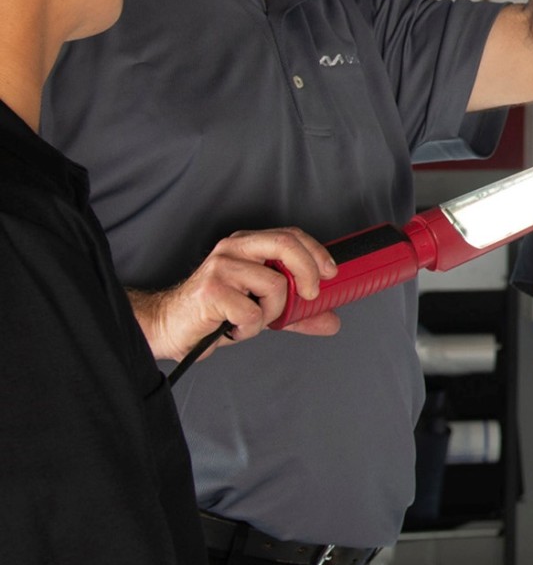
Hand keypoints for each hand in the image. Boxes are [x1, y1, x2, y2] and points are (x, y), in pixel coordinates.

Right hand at [132, 226, 340, 361]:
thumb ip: (296, 312)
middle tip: (310, 295)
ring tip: (250, 320)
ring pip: (274, 286)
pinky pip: (252, 313)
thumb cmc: (215, 313)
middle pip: (286, 245)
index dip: (316, 252)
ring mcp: (221, 268)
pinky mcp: (211, 291)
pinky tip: (232, 328)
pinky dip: (249, 329)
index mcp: (247, 244)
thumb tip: (331, 321)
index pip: (290, 235)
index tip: (331, 273)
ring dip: (271, 313)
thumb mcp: (262, 309)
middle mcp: (233, 249)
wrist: (169, 326)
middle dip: (308, 271)